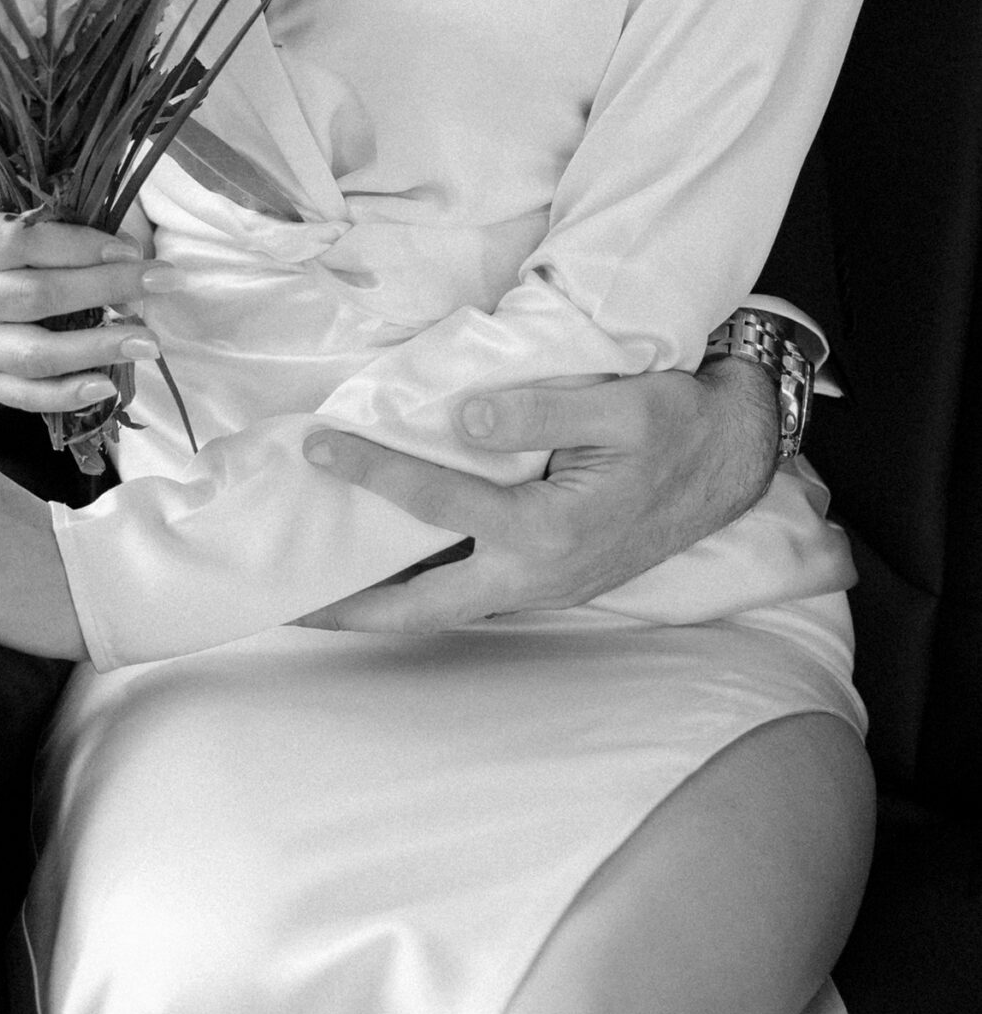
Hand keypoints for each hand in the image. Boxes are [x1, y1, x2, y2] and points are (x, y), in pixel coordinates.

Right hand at [0, 205, 157, 417]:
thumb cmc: (19, 249)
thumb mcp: (36, 226)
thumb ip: (74, 234)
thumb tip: (131, 261)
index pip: (23, 241)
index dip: (80, 246)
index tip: (132, 251)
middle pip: (36, 296)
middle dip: (106, 289)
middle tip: (159, 285)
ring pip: (34, 352)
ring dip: (97, 347)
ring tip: (147, 343)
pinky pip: (23, 395)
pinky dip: (67, 393)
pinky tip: (106, 386)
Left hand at [299, 354, 779, 631]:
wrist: (731, 458)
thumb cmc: (676, 425)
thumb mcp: (620, 403)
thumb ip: (537, 410)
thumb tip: (463, 419)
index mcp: (548, 531)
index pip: (436, 502)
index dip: (371, 471)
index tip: (318, 445)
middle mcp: (538, 575)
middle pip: (423, 609)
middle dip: (351, 610)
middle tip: (283, 603)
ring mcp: (544, 586)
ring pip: (445, 609)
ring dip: (382, 608)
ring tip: (315, 596)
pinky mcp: (548, 579)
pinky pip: (469, 593)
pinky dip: (421, 590)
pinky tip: (387, 571)